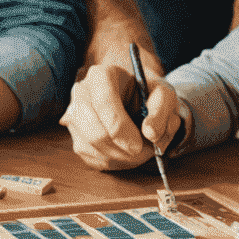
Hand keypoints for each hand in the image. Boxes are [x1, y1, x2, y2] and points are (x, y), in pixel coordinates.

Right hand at [61, 58, 181, 171]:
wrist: (135, 99)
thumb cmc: (148, 95)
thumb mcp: (163, 94)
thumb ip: (161, 109)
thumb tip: (150, 133)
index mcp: (101, 75)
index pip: (103, 103)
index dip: (120, 129)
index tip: (138, 146)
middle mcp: (81, 93)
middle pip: (94, 132)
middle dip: (122, 150)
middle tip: (144, 153)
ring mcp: (74, 116)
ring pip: (93, 149)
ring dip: (121, 158)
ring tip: (140, 151)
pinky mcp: (76, 137)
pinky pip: (92, 159)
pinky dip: (114, 162)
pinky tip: (127, 152)